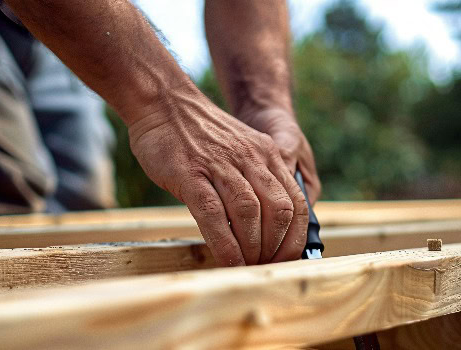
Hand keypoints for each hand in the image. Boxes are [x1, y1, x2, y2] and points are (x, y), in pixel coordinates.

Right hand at [128, 86, 308, 265]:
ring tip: (246, 266)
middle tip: (264, 267)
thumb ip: (256, 177)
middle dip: (276, 248)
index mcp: (267, 155)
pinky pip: (213, 213)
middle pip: (279, 212)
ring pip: (250, 214)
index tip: (287, 258)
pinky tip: (226, 259)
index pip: (297, 203)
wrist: (163, 101)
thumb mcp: (241, 147)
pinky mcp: (191, 175)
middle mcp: (250, 159)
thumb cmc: (199, 133)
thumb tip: (266, 223)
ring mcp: (220, 166)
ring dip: (252, 248)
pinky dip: (224, 242)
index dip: (296, 237)